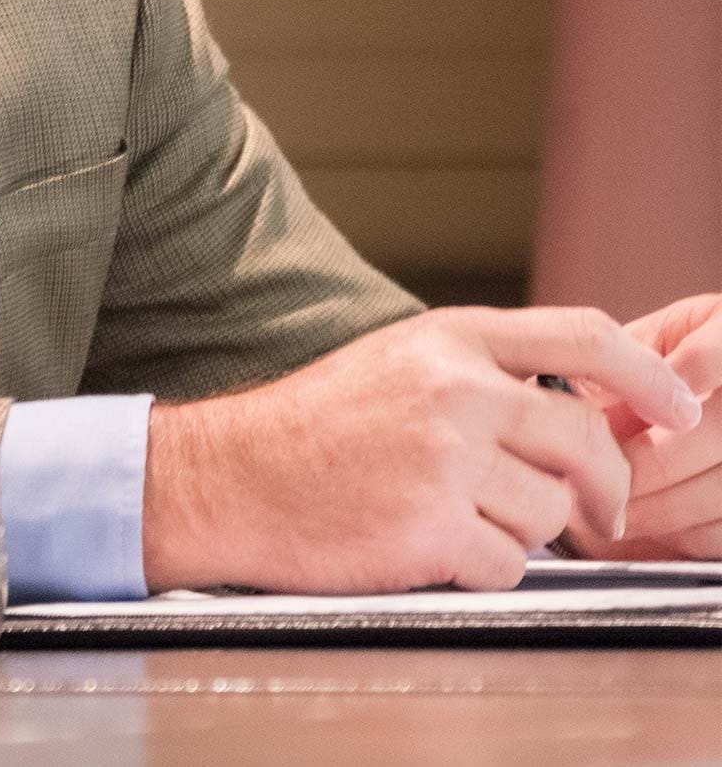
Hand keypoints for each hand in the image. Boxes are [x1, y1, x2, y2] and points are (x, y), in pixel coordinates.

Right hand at [142, 305, 703, 593]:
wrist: (230, 476)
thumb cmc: (311, 425)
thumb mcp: (397, 364)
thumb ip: (482, 374)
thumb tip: (582, 412)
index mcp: (447, 338)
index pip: (583, 335)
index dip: (649, 375)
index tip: (681, 409)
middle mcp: (453, 389)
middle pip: (587, 442)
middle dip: (601, 489)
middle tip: (591, 513)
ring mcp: (444, 459)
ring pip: (551, 514)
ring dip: (516, 530)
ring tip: (447, 514)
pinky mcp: (431, 528)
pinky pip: (508, 567)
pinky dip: (477, 570)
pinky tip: (424, 545)